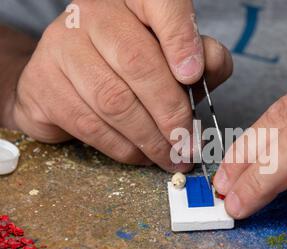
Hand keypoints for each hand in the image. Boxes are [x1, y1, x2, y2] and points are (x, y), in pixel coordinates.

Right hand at [10, 0, 231, 170]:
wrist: (67, 78)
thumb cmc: (130, 65)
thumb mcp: (173, 55)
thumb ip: (201, 56)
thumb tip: (207, 67)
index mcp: (132, 0)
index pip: (160, 4)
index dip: (180, 39)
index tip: (193, 75)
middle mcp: (92, 15)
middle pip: (138, 63)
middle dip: (170, 113)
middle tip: (187, 144)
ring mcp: (61, 47)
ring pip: (113, 101)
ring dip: (149, 139)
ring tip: (170, 157)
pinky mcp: (42, 84)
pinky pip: (90, 125)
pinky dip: (123, 148)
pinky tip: (141, 154)